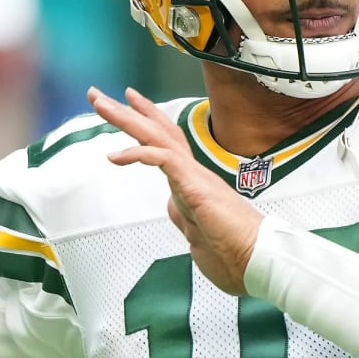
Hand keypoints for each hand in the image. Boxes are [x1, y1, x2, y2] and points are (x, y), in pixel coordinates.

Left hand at [88, 87, 263, 294]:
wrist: (259, 261)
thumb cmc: (237, 254)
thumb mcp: (200, 237)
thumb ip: (186, 219)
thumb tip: (175, 209)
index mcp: (194, 184)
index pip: (167, 146)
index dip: (146, 125)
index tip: (127, 107)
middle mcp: (195, 174)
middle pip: (158, 132)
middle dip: (127, 113)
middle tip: (99, 97)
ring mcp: (196, 178)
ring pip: (158, 137)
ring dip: (127, 119)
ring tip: (101, 104)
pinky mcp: (195, 187)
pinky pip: (164, 160)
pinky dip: (139, 153)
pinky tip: (116, 155)